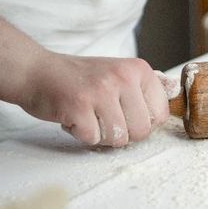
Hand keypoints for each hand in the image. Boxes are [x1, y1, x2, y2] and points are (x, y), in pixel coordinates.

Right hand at [16, 51, 170, 146]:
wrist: (36, 71)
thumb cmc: (79, 78)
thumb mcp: (118, 74)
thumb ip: (141, 92)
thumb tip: (171, 110)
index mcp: (138, 70)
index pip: (161, 114)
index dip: (143, 123)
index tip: (126, 115)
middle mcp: (123, 77)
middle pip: (142, 131)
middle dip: (122, 133)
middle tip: (103, 118)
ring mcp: (101, 90)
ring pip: (119, 138)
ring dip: (101, 135)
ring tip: (89, 116)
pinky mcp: (79, 105)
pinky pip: (93, 138)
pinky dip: (81, 134)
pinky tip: (74, 117)